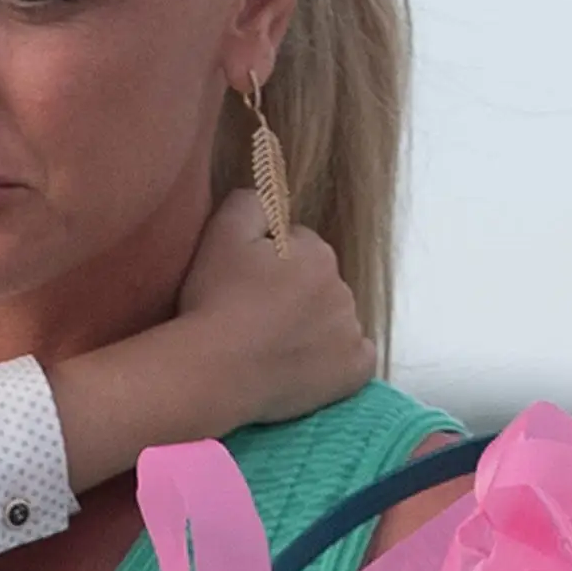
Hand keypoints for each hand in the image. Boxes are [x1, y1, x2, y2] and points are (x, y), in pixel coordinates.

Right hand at [42, 190, 376, 489]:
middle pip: (318, 284)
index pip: (299, 247)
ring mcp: (350, 332)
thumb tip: (271, 200)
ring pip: (334, 319)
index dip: (268, 263)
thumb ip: (252, 200)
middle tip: (253, 316)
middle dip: (293, 293)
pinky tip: (306, 364)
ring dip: (311, 325)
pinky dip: (338, 359)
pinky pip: (357, 358)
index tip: (243, 284)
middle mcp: (342, 288)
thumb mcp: (222, 231)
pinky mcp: (353, 370)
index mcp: (317, 253)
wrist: (214, 370)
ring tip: (270, 345)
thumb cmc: (215, 300)